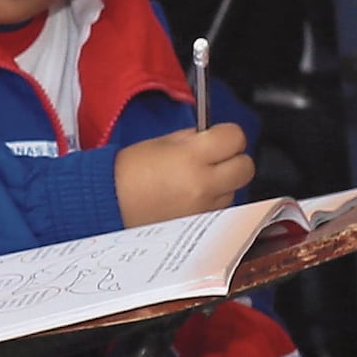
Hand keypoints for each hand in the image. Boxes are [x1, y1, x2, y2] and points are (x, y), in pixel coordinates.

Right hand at [112, 120, 258, 225]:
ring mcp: (204, 206)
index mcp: (192, 156)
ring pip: (235, 190)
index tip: (219, 136)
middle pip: (246, 167)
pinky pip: (221, 207)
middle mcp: (203, 184)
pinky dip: (213, 199)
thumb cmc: (128, 173)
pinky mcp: (201, 222)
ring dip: (223, 182)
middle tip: (217, 156)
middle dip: (234, 159)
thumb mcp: (162, 143)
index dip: (228, 135)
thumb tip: (213, 137)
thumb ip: (193, 138)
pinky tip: (192, 194)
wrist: (110, 203)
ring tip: (197, 179)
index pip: (235, 137)